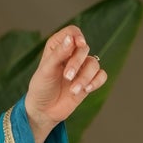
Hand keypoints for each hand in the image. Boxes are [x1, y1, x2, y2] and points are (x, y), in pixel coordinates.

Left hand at [24, 26, 106, 142]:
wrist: (44, 111)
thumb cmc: (41, 88)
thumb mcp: (46, 70)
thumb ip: (59, 54)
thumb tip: (71, 38)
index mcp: (58, 47)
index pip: (72, 32)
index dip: (77, 36)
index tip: (78, 44)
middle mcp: (71, 54)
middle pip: (84, 48)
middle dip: (77, 63)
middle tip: (67, 77)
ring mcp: (81, 68)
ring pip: (94, 63)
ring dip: (85, 77)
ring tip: (73, 90)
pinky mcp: (88, 81)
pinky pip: (101, 75)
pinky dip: (96, 81)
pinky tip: (86, 89)